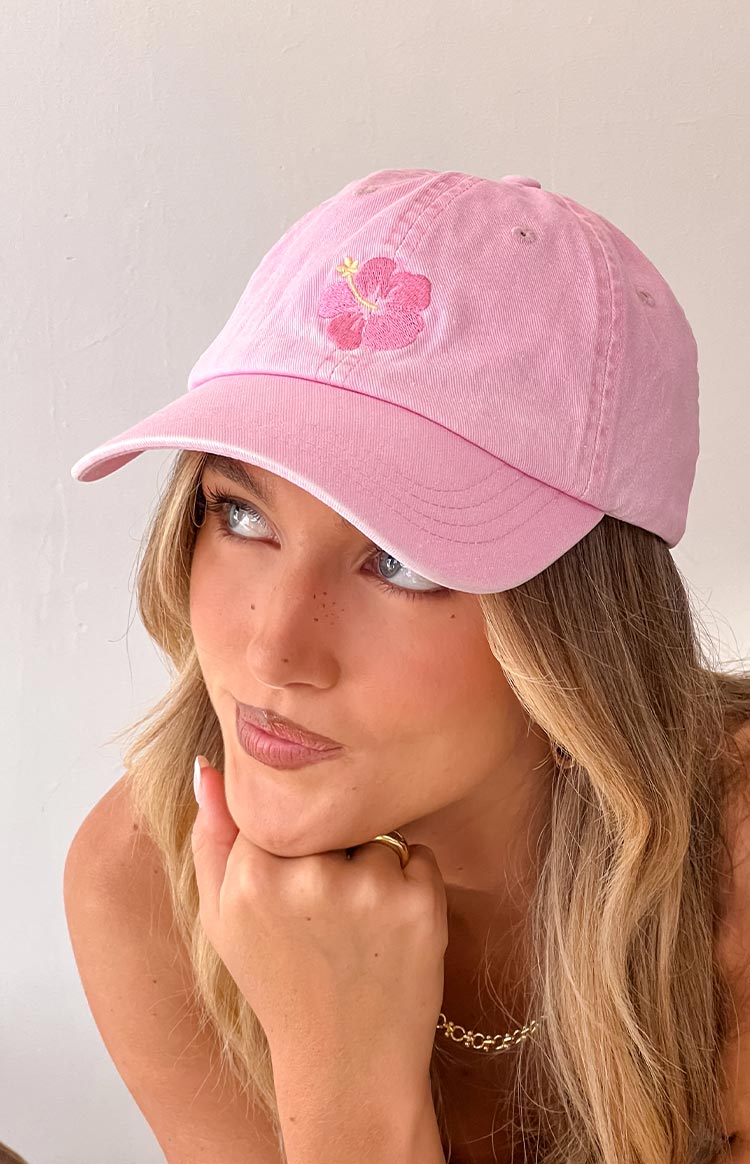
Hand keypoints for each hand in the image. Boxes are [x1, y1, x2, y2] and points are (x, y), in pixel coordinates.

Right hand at [190, 755, 448, 1084]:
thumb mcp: (222, 918)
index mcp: (253, 873)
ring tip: (357, 926)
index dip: (292, 841)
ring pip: (376, 834)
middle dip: (333, 848)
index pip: (280, 804)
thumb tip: (209, 766)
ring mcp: (368, 888)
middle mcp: (310, 874)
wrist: (346, 1064)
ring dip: (373, 867)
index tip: (292, 882)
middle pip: (331, 815)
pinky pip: (417, 854)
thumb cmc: (280, 983)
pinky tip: (389, 930)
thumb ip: (211, 837)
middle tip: (324, 912)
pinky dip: (410, 882)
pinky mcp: (419, 902)